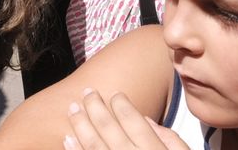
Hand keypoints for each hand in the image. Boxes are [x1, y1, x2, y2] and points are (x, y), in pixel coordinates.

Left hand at [66, 89, 188, 149]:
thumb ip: (170, 141)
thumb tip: (145, 120)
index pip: (133, 121)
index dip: (121, 104)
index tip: (115, 94)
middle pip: (109, 128)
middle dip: (95, 107)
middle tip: (87, 92)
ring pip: (93, 144)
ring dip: (80, 125)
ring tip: (72, 109)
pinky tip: (67, 138)